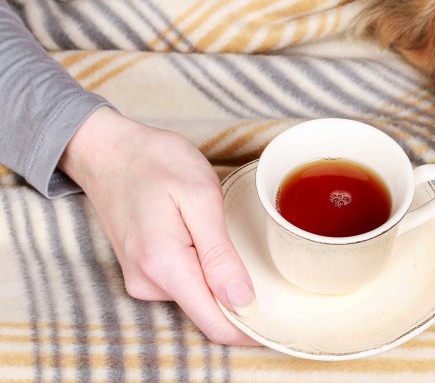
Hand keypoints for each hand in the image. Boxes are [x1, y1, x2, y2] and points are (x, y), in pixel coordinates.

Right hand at [59, 107, 256, 344]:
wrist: (107, 149)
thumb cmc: (154, 161)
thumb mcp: (199, 196)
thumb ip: (219, 255)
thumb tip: (242, 301)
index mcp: (164, 265)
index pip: (215, 323)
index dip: (251, 330)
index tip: (281, 326)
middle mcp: (148, 282)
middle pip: (209, 312)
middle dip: (242, 301)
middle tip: (271, 270)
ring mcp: (142, 279)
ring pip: (198, 297)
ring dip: (221, 279)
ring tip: (230, 239)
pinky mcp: (143, 272)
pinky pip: (184, 283)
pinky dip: (205, 271)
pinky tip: (209, 242)